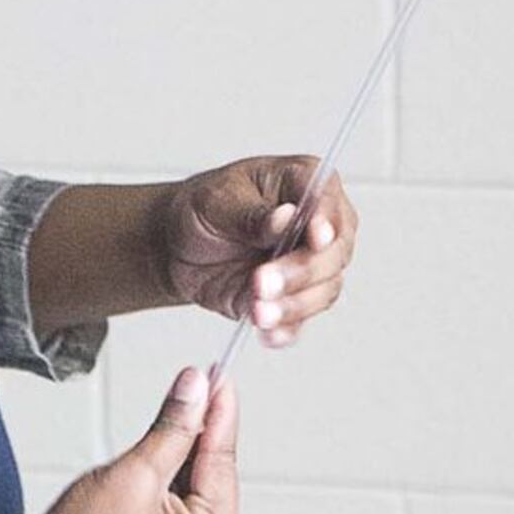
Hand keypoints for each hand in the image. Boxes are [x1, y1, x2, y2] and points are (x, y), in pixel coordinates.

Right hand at [18, 365, 243, 513]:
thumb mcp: (133, 474)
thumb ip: (173, 428)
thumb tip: (197, 391)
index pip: (224, 463)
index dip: (219, 413)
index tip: (219, 377)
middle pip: (214, 483)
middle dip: (192, 443)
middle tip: (183, 398)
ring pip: (199, 502)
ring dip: (177, 471)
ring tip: (138, 467)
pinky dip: (171, 498)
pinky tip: (145, 487)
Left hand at [151, 156, 359, 349]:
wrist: (179, 245)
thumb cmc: (203, 209)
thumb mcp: (215, 201)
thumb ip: (251, 213)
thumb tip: (285, 217)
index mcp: (302, 181)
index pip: (326, 197)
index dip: (326, 219)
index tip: (316, 238)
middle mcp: (317, 223)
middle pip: (334, 251)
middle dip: (302, 271)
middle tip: (263, 282)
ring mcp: (311, 263)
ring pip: (325, 289)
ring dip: (294, 305)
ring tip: (258, 312)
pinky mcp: (295, 297)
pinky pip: (302, 319)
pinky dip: (286, 328)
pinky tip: (267, 332)